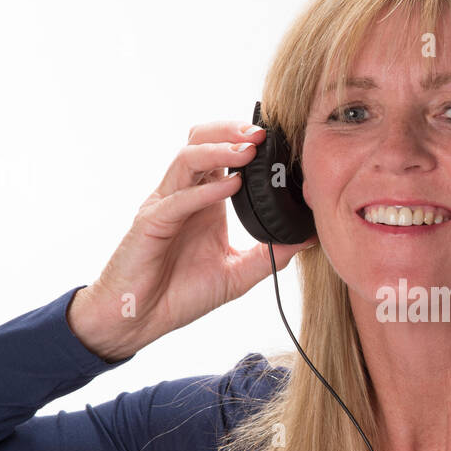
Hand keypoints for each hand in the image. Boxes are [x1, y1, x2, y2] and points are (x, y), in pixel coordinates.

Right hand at [67, 119, 317, 360]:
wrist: (140, 319)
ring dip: (219, 150)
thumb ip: (271, 255)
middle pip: (200, 142)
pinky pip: (178, 199)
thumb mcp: (238, 274)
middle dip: (230, 131)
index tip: (278, 138)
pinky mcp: (151, 224)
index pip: (221, 154)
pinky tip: (231, 185)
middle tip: (263, 132)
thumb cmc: (180, 293)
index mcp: (204, 201)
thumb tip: (310, 238)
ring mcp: (164, 205)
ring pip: (187, 159)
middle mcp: (183, 195)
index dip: (245, 141)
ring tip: (248, 149)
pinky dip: (206, 189)